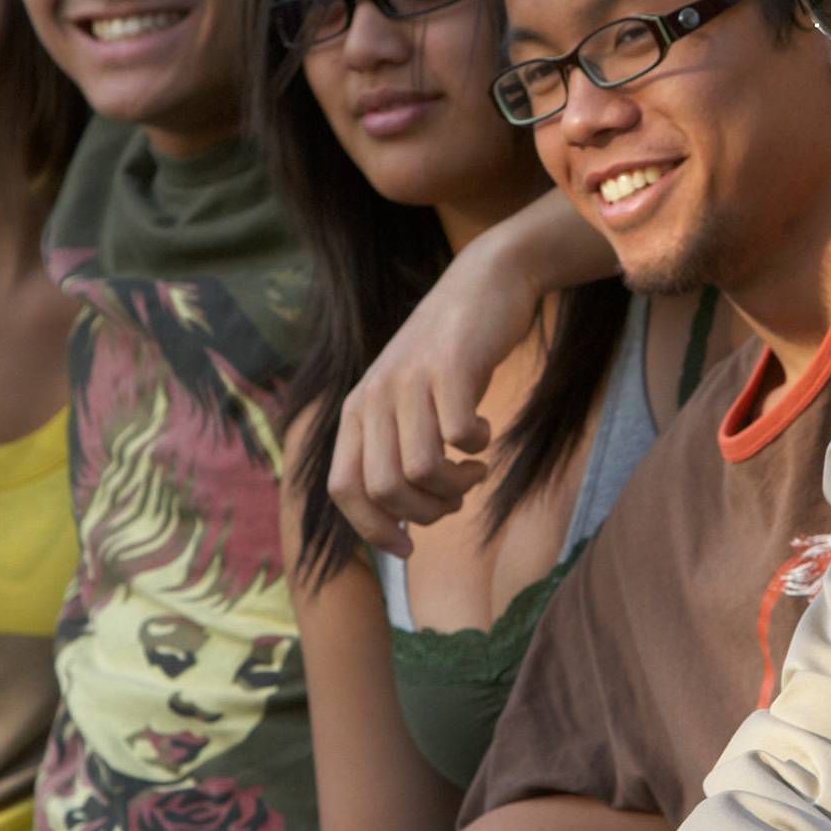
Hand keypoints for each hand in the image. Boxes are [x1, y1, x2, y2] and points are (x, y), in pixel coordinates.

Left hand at [328, 190, 615, 554]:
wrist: (486, 281)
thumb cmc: (449, 352)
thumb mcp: (406, 397)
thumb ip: (393, 445)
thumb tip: (399, 518)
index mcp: (357, 409)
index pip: (344, 490)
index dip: (373, 531)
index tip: (408, 549)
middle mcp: (375, 395)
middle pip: (384, 490)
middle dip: (424, 514)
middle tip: (454, 499)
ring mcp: (411, 379)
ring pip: (419, 470)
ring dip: (454, 486)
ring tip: (473, 472)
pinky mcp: (451, 367)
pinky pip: (457, 436)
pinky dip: (476, 449)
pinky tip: (484, 433)